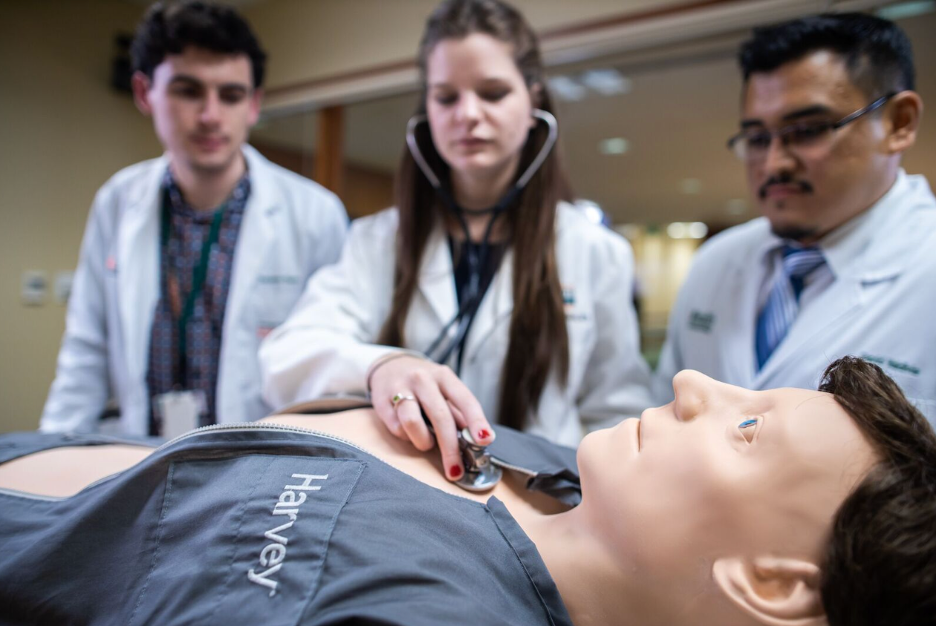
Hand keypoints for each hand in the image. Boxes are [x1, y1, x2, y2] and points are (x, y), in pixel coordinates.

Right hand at [369, 355, 493, 481]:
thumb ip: (458, 413)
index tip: (485, 440)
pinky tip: (408, 431)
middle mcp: (423, 379)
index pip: (465, 399)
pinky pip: (396, 428)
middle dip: (449, 448)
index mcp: (444, 376)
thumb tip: (476, 441)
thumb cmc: (424, 384)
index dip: (476, 421)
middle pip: (440, 416)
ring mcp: (400, 388)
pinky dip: (406, 436)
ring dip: (423, 441)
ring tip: (427, 442)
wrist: (388, 367)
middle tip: (455, 471)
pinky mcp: (382, 401)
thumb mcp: (444, 390)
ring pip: (413, 423)